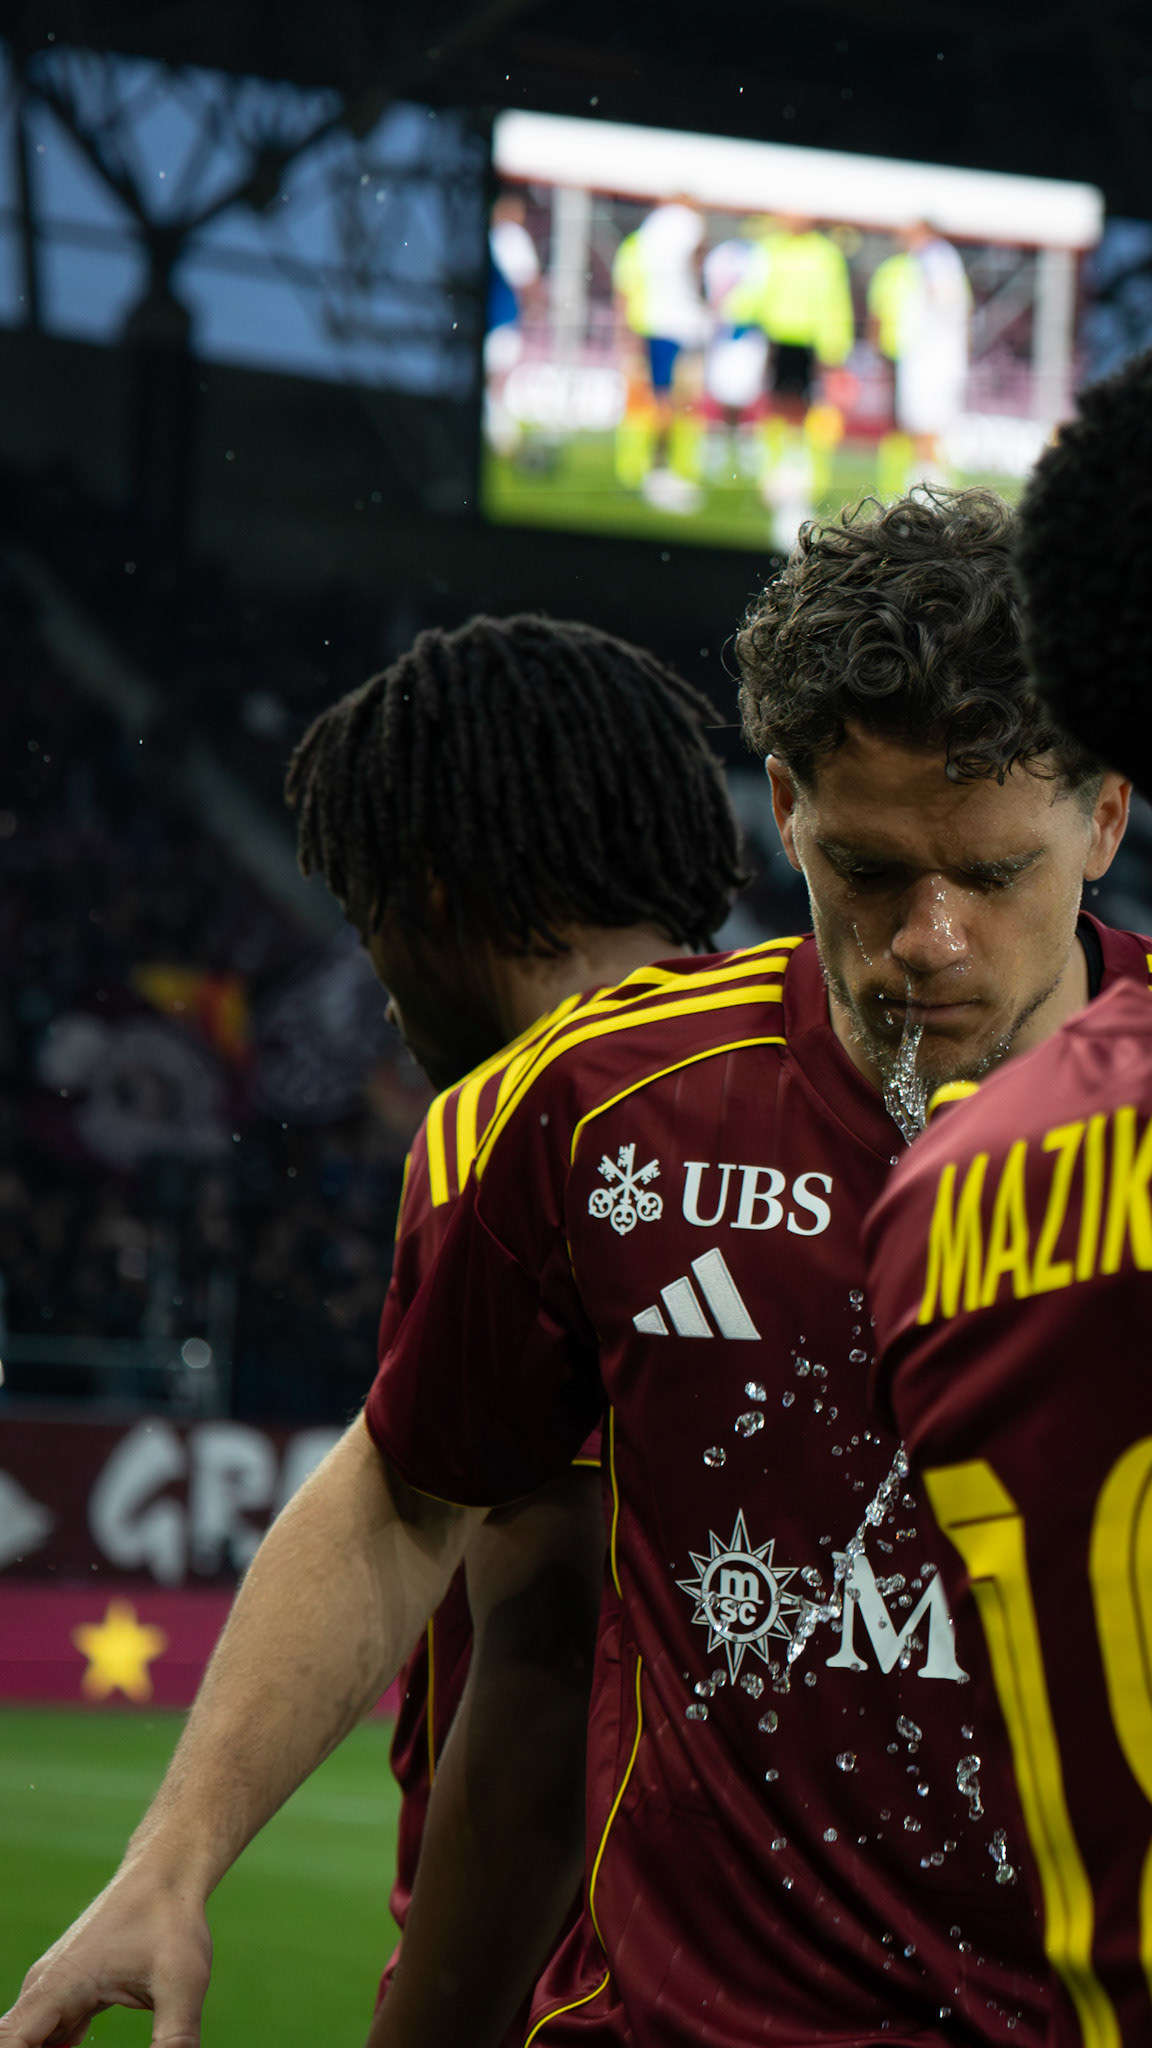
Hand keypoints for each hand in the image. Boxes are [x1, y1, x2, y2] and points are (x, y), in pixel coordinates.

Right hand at [0, 1866, 211, 2047]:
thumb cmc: (172, 1920)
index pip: (10, 2044)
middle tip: (84, 2047)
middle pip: (16, 2045)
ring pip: (32, 2043)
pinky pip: (50, 2035)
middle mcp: (45, 1989)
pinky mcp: (71, 1992)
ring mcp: (55, 1989)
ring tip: (86, 2046)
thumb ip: (174, 2042)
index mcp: (58, 1987)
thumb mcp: (183, 1984)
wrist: (168, 1872)